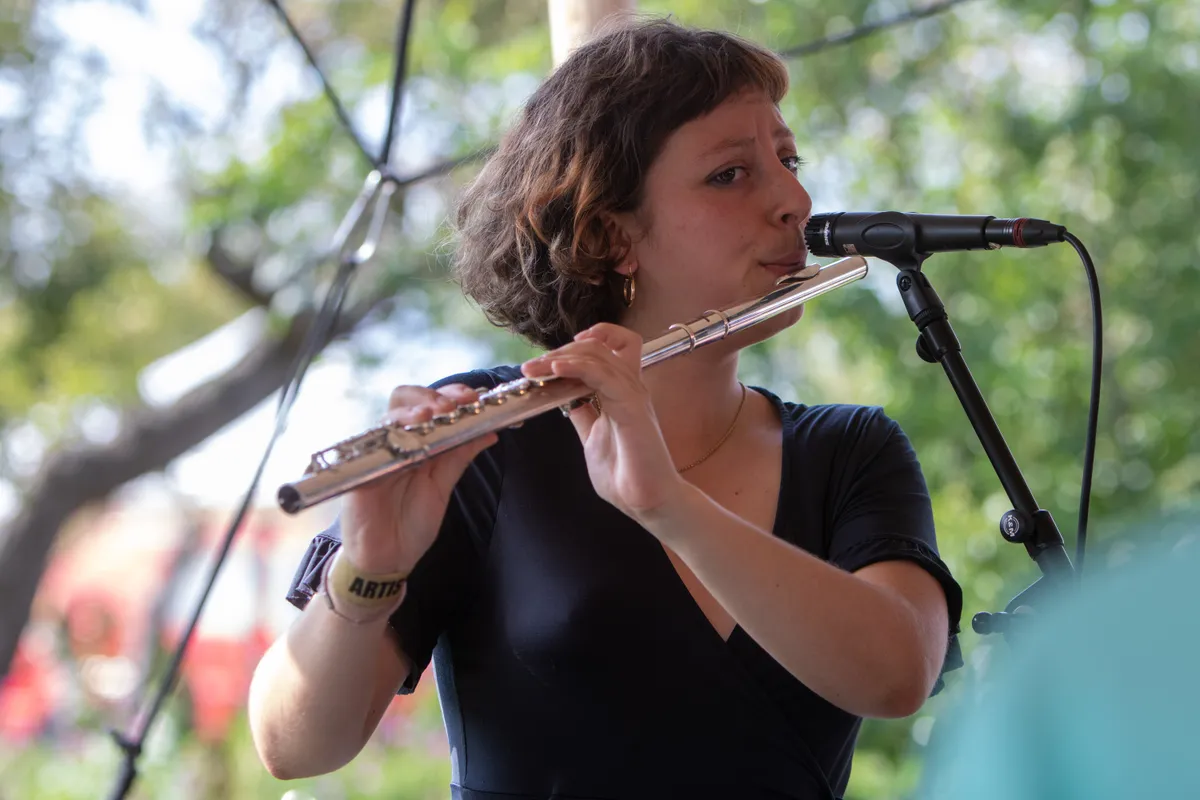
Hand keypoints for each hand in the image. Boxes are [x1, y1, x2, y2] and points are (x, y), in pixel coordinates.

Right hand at [340, 384, 497, 574]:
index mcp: (415, 441)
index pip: (429, 403)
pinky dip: (389, 438)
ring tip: (433, 413)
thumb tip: (490, 430)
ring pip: (389, 417)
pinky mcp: (359, 472)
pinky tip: (407, 438)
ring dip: (412, 410)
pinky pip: (370, 447)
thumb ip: (460, 456)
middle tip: (454, 404)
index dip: (450, 395)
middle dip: (431, 395)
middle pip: (405, 399)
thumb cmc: (411, 522)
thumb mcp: (442, 485)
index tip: (474, 398)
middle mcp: (394, 441)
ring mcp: (375, 454)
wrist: (389, 558)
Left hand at [521, 324, 685, 520]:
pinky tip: (556, 370)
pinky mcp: (632, 407)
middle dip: (560, 351)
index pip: (610, 348)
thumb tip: (567, 401)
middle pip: (597, 347)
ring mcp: (632, 395)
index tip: (551, 358)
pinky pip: (603, 376)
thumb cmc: (626, 474)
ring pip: (598, 355)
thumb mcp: (593, 438)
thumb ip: (584, 416)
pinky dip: (577, 368)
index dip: (581, 344)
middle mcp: (629, 388)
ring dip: (561, 358)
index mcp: (621, 392)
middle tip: (532, 367)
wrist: (648, 502)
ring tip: (536, 368)